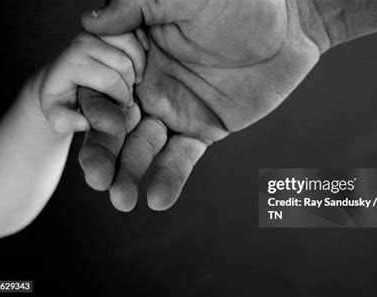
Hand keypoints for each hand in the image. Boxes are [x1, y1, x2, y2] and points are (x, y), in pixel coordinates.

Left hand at [39, 32, 144, 133]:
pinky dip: (141, 50)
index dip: (121, 98)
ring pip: (132, 48)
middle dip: (130, 86)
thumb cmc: (60, 99)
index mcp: (72, 63)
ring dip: (138, 68)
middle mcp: (82, 43)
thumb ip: (63, 122)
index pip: (110, 81)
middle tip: (126, 98)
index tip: (119, 108)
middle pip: (124, 65)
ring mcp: (95, 33)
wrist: (56, 79)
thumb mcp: (55, 115)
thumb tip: (83, 122)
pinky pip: (133, 35)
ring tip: (133, 83)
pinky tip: (138, 67)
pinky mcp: (106, 28)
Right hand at [79, 0, 323, 211]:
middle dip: (104, 152)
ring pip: (144, 146)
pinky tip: (158, 199)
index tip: (86, 126)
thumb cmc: (240, 3)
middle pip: (116, 123)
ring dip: (130, 172)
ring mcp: (175, 110)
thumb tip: (90, 20)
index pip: (100, 86)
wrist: (290, 28)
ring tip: (121, 198)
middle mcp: (148, 86)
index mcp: (135, 54)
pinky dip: (170, 177)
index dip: (90, 109)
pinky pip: (182, 156)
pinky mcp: (202, 129)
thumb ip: (138, 6)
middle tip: (97, 178)